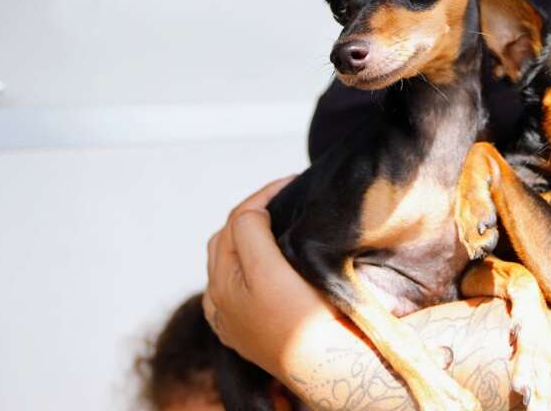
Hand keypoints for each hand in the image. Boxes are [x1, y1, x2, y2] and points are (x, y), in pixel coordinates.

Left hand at [202, 176, 339, 375]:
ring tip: (278, 224)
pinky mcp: (253, 331)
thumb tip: (252, 212)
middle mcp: (221, 303)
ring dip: (250, 238)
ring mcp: (235, 320)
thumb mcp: (269, 269)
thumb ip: (250, 232)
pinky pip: (242, 286)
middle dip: (254, 214)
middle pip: (230, 240)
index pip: (237, 221)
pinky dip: (251, 263)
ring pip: (233, 262)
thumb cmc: (303, 322)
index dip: (263, 196)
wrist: (329, 369)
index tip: (292, 181)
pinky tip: (267, 263)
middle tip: (286, 199)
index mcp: (222, 284)